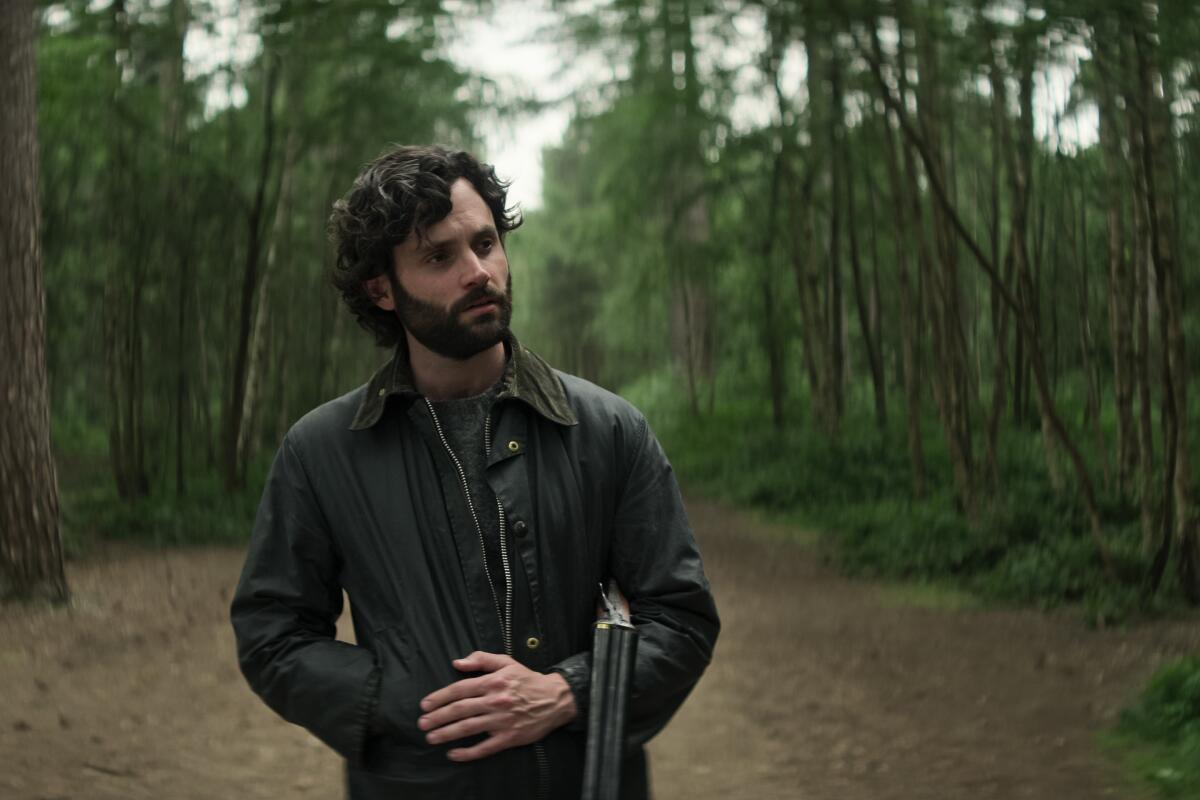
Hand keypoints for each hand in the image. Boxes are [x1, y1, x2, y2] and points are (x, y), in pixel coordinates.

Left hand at [418, 651, 576, 760]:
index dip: (440, 697)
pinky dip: (468, 753)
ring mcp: (502, 721)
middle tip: (422, 724)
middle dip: (438, 717)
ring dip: (447, 734)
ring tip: (432, 738)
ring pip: (468, 728)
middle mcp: (495, 701)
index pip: (460, 689)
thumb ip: (481, 659)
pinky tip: (453, 754)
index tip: (425, 705)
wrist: (555, 699)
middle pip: (460, 710)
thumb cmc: (528, 680)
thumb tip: (457, 662)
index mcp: (493, 682)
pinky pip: (485, 747)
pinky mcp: (509, 738)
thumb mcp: (506, 662)